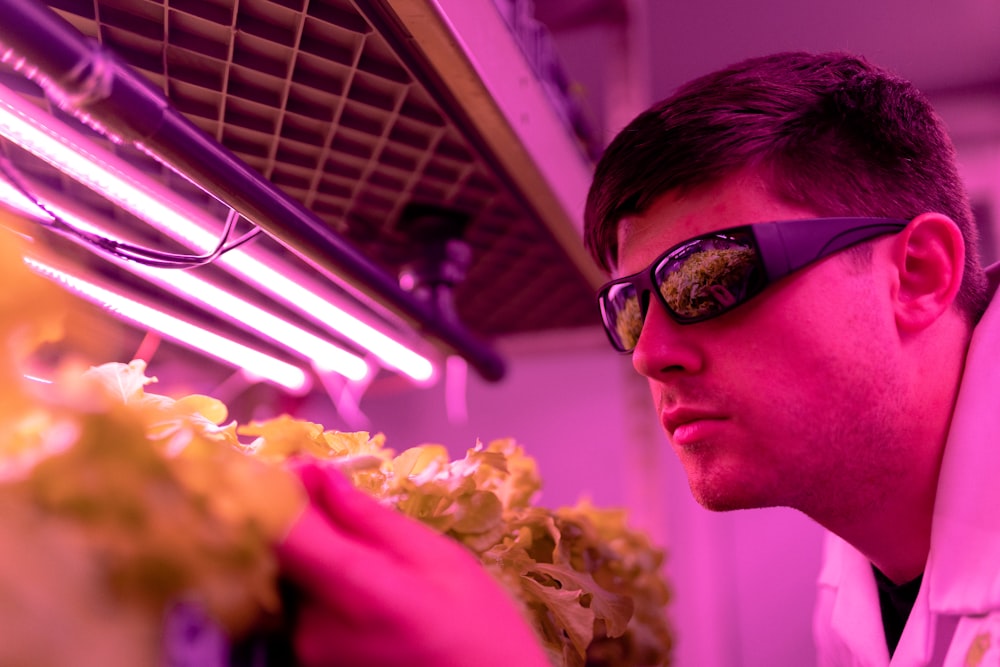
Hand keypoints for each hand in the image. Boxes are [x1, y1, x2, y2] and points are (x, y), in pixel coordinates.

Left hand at [275, 462, 551, 666]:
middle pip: (283, 553)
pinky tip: (367, 590)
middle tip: (344, 505)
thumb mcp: (439, 558)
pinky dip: (323, 587)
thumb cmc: (479, 630)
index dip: (273, 491)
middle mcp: (314, 628)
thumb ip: (370, 518)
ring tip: (375, 562)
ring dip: (318, 556)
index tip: (294, 466)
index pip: (279, 532)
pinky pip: (302, 608)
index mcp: (354, 593)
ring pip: (293, 578)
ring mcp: (308, 653)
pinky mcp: (310, 665)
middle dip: (306, 521)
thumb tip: (319, 474)